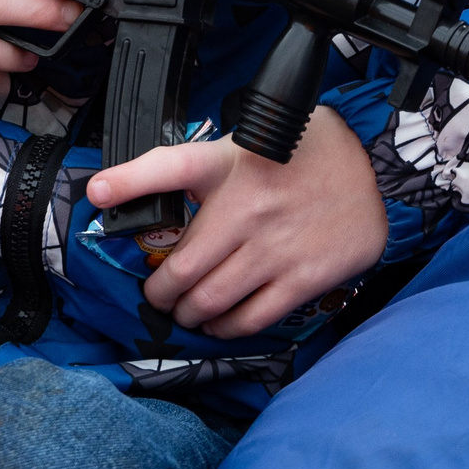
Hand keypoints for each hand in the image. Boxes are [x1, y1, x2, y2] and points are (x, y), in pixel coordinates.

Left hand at [86, 105, 387, 337]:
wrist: (370, 167)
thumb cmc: (298, 154)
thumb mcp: (244, 140)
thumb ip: (197, 166)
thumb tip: (137, 190)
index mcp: (227, 164)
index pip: (167, 166)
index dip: (126, 181)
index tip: (98, 193)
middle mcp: (247, 206)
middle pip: (183, 267)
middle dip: (161, 293)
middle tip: (158, 296)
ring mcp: (275, 246)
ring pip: (212, 300)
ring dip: (190, 315)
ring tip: (187, 313)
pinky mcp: (303, 276)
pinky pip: (252, 317)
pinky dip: (226, 328)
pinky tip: (220, 323)